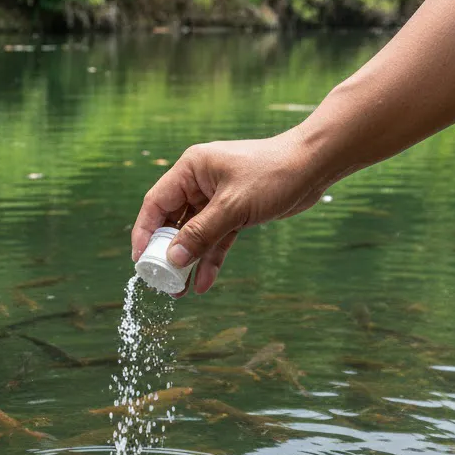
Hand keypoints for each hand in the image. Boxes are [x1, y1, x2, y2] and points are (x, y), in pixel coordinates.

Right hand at [131, 128, 327, 294]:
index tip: (139, 260)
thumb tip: (173, 258)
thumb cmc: (274, 174)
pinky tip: (204, 282)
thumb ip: (201, 234)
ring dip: (188, 261)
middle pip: (172, 222)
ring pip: (194, 234)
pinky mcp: (234, 212)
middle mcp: (199, 183)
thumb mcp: (233, 207)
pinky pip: (215, 238)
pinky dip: (211, 259)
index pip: (156, 203)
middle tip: (161, 281)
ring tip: (180, 290)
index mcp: (190, 170)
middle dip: (167, 253)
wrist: (316, 165)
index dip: (144, 232)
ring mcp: (216, 198)